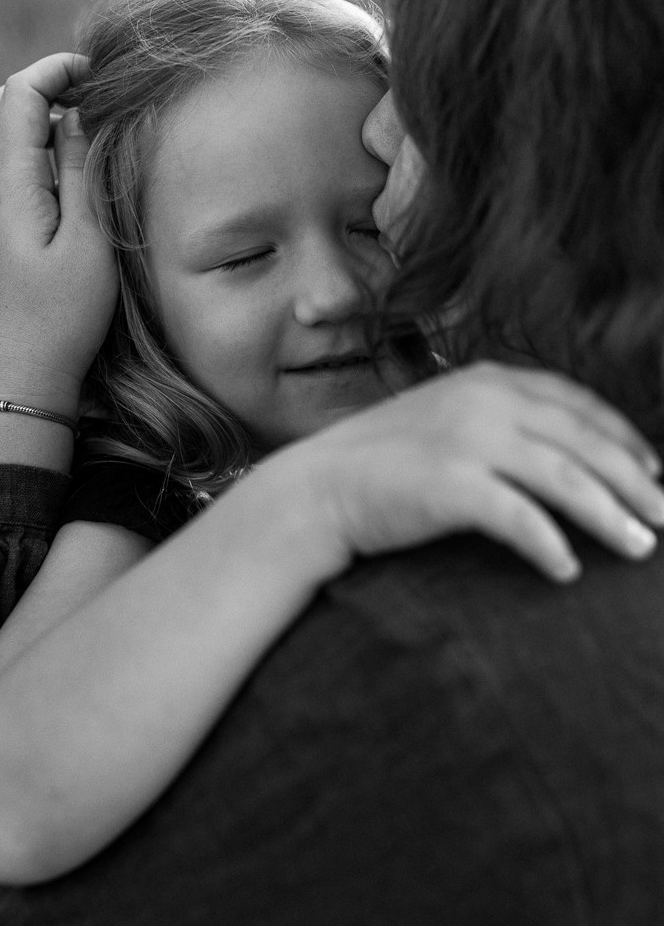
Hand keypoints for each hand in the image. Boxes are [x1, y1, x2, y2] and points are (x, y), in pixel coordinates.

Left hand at [0, 54, 117, 416]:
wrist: (25, 374)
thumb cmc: (64, 315)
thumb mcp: (88, 241)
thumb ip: (81, 171)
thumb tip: (79, 114)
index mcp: (11, 185)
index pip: (20, 94)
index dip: (58, 70)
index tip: (101, 75)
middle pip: (0, 104)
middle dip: (46, 84)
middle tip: (96, 94)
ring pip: (1, 134)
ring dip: (40, 115)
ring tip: (89, 126)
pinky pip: (7, 164)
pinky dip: (35, 146)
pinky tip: (70, 169)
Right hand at [291, 362, 663, 581]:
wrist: (318, 487)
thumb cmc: (386, 462)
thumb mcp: (448, 418)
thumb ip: (501, 420)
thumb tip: (563, 452)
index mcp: (489, 378)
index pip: (577, 403)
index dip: (623, 437)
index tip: (653, 471)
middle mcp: (484, 400)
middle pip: (583, 441)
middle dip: (633, 481)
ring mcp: (466, 439)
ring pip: (564, 478)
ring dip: (611, 516)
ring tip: (643, 548)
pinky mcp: (450, 483)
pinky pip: (519, 518)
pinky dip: (550, 544)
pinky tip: (567, 569)